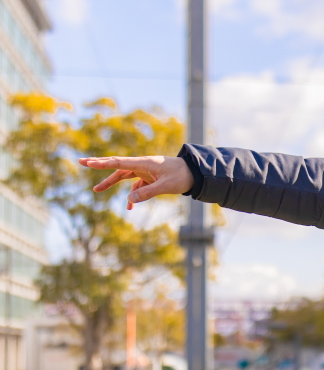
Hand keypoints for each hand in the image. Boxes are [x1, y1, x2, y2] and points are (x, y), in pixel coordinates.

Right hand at [79, 156, 193, 209]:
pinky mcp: (150, 177)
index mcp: (145, 163)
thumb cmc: (182, 176)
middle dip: (100, 164)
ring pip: (124, 175)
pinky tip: (129, 207)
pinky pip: (136, 186)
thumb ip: (147, 193)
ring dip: (111, 182)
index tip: (88, 162)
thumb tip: (129, 201)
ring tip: (96, 190)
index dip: (103, 163)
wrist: (196, 173)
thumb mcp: (165, 186)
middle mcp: (142, 164)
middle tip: (81, 162)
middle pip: (117, 165)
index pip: (119, 162)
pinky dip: (132, 195)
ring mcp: (145, 171)